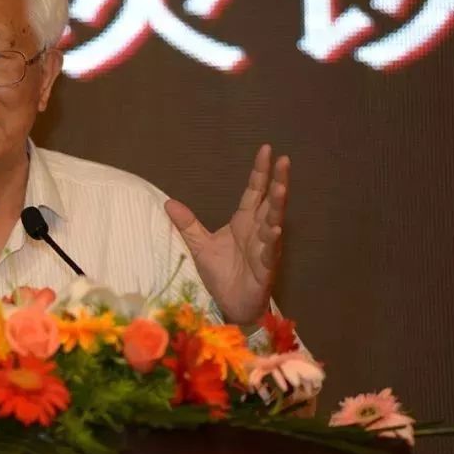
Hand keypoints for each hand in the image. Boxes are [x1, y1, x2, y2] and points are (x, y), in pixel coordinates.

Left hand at [164, 145, 289, 325]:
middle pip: (271, 201)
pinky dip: (272, 239)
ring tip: (282, 187)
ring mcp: (264, 247)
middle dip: (278, 181)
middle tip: (284, 160)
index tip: (266, 149)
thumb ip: (187, 224)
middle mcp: (258, 230)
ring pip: (274, 222)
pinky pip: (270, 251)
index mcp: (245, 221)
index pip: (254, 191)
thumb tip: (168, 202)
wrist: (231, 304)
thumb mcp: (200, 246)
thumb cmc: (222, 274)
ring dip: (278, 205)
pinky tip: (275, 229)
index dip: (260, 172)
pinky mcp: (265, 266)